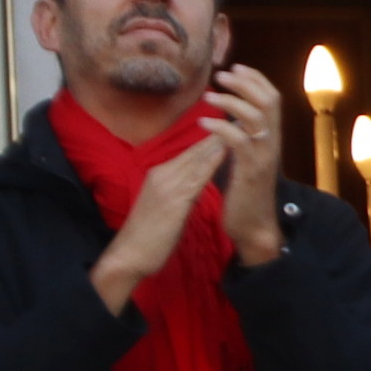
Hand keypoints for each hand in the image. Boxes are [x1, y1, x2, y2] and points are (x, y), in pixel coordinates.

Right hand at [90, 138, 234, 313]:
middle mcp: (162, 173)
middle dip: (219, 132)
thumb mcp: (165, 208)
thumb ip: (179, 193)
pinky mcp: (173, 200)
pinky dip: (211, 162)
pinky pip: (196, 177)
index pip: (191, 152)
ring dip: (219, 140)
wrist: (128, 256)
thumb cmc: (147, 237)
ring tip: (239, 124)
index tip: (232, 124)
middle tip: (242, 113)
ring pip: (197, 158)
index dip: (212, 138)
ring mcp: (167, 185)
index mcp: (160, 174)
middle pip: (195, 149)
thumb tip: (193, 185)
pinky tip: (225, 151)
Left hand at [206, 67, 286, 267]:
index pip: (272, 97)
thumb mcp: (246, 159)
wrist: (253, 227)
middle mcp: (272, 143)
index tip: (235, 66)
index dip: (255, 78)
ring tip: (208, 96)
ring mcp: (263, 157)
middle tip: (221, 74)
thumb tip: (231, 116)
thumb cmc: (245, 193)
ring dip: (231, 100)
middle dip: (245, 82)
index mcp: (271, 138)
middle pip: (270, 100)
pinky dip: (220, 127)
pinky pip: (238, 140)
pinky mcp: (250, 171)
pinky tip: (203, 122)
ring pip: (257, 116)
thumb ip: (242, 136)